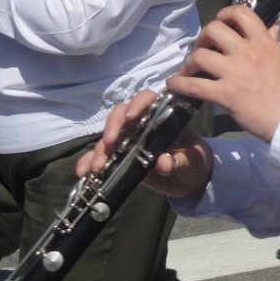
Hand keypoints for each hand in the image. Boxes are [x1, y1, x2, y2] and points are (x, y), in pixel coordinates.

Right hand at [75, 90, 214, 198]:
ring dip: (99, 149)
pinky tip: (83, 172)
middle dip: (113, 126)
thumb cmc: (196, 160)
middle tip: (109, 140)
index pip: (149, 100)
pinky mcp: (121, 158)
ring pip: (109, 136)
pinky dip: (90, 162)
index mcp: (164, 117)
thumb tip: (163, 163)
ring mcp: (130, 141)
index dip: (138, 104)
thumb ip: (179, 160)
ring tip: (97, 167)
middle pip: (122, 114)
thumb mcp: (193, 160)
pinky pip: (103, 156)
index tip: (131, 116)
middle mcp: (144, 124)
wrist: (192, 180)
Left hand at [166, 6, 279, 143]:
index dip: (225, 13)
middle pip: (214, 30)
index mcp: (263, 43)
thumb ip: (273, 43)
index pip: (241, 14)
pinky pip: (195, 86)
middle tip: (203, 48)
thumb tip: (272, 27)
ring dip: (189, 62)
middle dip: (203, 37)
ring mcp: (235, 73)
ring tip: (188, 69)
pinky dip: (180, 84)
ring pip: (200, 56)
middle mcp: (247, 53)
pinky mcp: (226, 94)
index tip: (221, 22)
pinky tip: (175, 84)